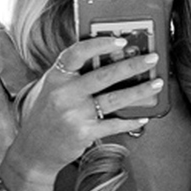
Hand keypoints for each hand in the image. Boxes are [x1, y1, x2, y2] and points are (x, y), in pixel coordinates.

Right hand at [8, 37, 162, 184]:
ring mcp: (74, 114)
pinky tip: (144, 116)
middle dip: (132, 65)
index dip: (99, 44)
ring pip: (114, 99)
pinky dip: (132, 120)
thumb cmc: (46, 115)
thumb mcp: (51, 88)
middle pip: (103, 75)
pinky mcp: (84, 132)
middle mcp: (63, 94)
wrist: (33, 150)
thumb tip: (109, 57)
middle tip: (152, 58)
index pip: (77, 53)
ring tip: (156, 83)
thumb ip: (73, 74)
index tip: (120, 41)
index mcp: (56, 78)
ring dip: (140, 91)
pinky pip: (114, 124)